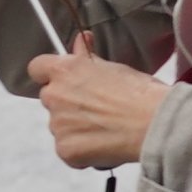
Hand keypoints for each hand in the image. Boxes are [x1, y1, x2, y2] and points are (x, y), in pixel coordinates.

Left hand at [26, 33, 171, 169]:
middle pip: (50, 99)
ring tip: (105, 129)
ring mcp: (57, 125)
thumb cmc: (139, 92)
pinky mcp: (65, 150)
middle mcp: (54, 96)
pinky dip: (82, 151)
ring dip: (75, 128)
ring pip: (59, 126)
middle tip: (96, 108)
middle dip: (67, 103)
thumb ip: (88, 56)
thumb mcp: (113, 66)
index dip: (49, 74)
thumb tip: (80, 40)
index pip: (37, 67)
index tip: (63, 79)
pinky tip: (104, 146)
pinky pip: (68, 150)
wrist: (154, 123)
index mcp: (64, 71)